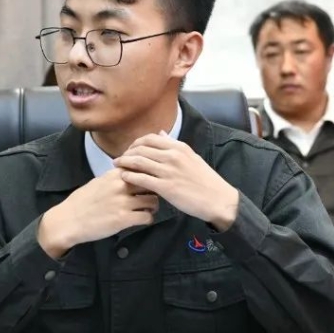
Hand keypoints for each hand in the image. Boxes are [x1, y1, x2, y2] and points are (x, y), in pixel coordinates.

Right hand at [38, 169, 158, 258]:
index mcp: (114, 175)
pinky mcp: (123, 219)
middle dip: (154, 190)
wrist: (69, 220)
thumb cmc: (82, 201)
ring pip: (153, 201)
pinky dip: (147, 219)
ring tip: (147, 209)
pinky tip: (142, 220)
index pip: (142, 167)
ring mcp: (123, 202)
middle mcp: (120, 186)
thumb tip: (130, 172)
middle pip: (151, 182)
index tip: (150, 180)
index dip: (149, 174)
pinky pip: (147, 217)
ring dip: (153, 206)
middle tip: (152, 196)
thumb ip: (116, 177)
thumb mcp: (99, 182)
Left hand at [112, 132, 239, 230]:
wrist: (217, 199)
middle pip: (141, 149)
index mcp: (179, 147)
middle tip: (120, 158)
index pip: (150, 139)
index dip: (135, 143)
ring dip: (124, 163)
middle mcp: (172, 156)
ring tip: (117, 166)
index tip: (130, 150)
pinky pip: (141, 179)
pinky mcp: (165, 187)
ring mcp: (168, 172)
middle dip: (126, 152)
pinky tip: (123, 178)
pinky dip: (129, 176)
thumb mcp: (192, 156)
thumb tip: (160, 133)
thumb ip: (174, 145)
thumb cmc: (205, 180)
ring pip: (138, 162)